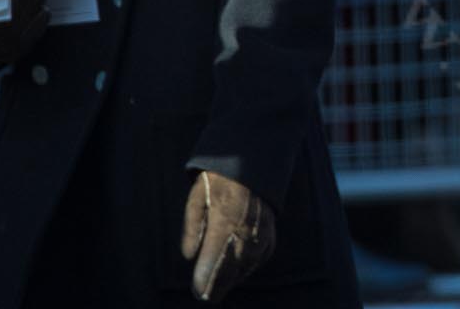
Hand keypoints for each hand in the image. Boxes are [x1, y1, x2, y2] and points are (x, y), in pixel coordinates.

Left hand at [181, 170, 276, 301]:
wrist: (253, 164)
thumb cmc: (219, 180)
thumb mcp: (198, 197)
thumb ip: (192, 227)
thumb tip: (189, 256)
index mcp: (225, 219)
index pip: (214, 258)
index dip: (205, 278)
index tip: (197, 291)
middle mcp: (246, 229)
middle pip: (231, 268)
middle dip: (217, 285)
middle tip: (205, 296)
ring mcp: (261, 232)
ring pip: (246, 265)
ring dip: (232, 279)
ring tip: (217, 288)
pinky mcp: (270, 232)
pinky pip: (260, 258)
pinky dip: (248, 267)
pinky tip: (238, 272)